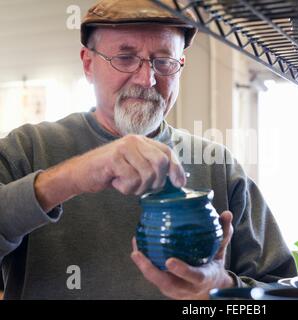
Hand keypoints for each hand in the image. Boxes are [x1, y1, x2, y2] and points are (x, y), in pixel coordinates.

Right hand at [71, 134, 185, 194]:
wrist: (81, 173)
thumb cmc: (111, 173)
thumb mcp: (135, 168)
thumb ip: (153, 169)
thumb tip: (179, 180)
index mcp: (143, 141)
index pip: (167, 153)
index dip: (177, 169)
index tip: (180, 184)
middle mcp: (135, 140)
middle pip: (160, 163)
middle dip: (156, 181)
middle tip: (142, 187)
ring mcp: (124, 147)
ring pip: (147, 174)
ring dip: (138, 187)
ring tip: (125, 184)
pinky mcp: (114, 158)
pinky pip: (132, 179)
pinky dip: (126, 188)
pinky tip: (116, 182)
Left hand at [131, 211, 234, 299]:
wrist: (207, 288)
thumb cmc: (212, 265)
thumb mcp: (221, 251)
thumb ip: (224, 233)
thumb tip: (226, 213)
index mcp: (203, 278)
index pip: (194, 277)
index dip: (182, 270)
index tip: (170, 261)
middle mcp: (187, 287)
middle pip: (167, 283)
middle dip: (151, 271)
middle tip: (139, 255)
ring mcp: (174, 289)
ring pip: (156, 280)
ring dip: (143, 266)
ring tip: (135, 249)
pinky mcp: (164, 286)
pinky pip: (152, 276)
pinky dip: (143, 263)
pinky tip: (137, 247)